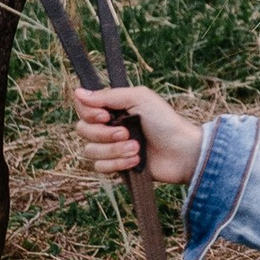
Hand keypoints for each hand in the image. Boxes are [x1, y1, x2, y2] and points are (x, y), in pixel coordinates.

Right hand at [73, 81, 205, 186]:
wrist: (182, 152)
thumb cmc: (164, 121)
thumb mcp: (139, 98)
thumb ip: (108, 96)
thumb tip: (77, 92)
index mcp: (112, 107)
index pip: (83, 108)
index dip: (89, 113)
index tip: (106, 115)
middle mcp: (108, 126)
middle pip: (82, 130)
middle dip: (104, 134)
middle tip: (127, 133)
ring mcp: (111, 147)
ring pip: (90, 150)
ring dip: (114, 150)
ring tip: (137, 148)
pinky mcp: (116, 166)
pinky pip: (100, 167)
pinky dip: (117, 164)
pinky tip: (135, 161)